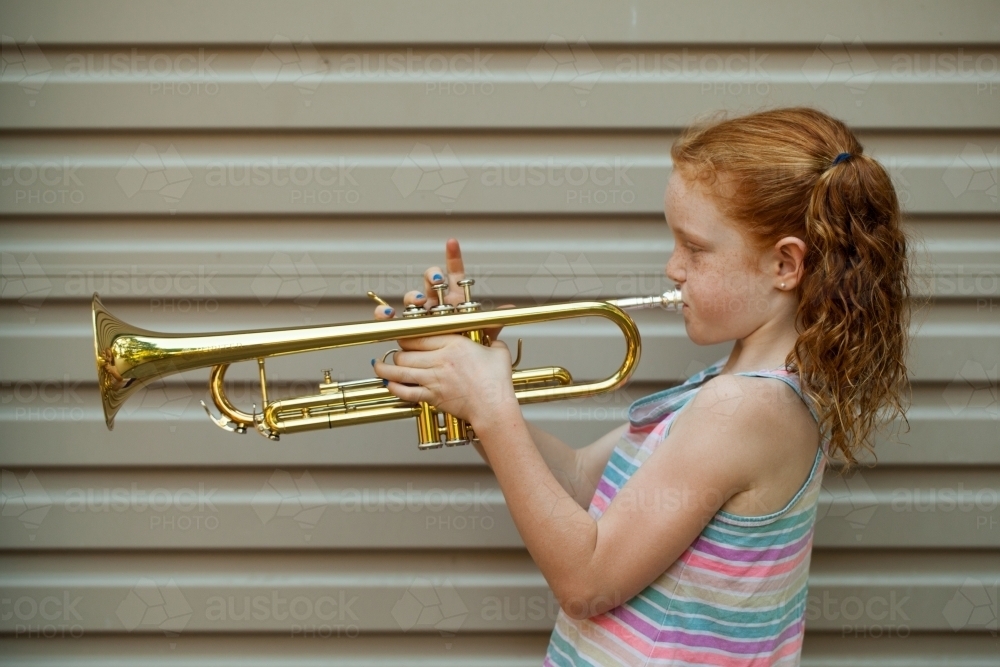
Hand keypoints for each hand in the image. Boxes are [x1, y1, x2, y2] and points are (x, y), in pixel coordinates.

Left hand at [369, 238, 517, 426]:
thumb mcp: (497, 352)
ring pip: (400, 370)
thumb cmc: (497, 382)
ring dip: (386, 368)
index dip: (407, 335)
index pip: (420, 335)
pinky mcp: (432, 397)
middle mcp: (440, 360)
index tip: (403, 336)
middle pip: (406, 352)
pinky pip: (406, 391)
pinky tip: (389, 384)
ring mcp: (434, 379)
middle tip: (394, 352)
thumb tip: (496, 328)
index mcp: (454, 345)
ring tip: (378, 366)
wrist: (493, 408)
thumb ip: (492, 336)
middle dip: (397, 351)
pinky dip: (394, 387)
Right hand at [372, 238, 512, 342]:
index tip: (452, 243)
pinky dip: (386, 314)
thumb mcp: (479, 332)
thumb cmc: (463, 345)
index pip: (454, 274)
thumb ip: (492, 320)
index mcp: (453, 299)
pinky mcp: (405, 328)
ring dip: (414, 296)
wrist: (450, 367)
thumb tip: (510, 309)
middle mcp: (435, 302)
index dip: (453, 257)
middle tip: (436, 280)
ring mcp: (419, 314)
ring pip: (412, 296)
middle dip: (432, 276)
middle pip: (431, 280)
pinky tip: (387, 314)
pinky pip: (392, 318)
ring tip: (419, 302)